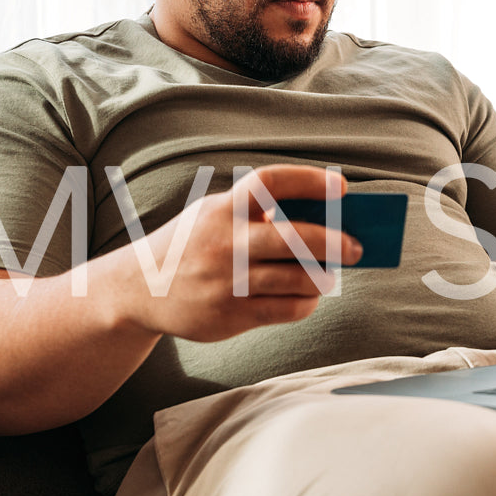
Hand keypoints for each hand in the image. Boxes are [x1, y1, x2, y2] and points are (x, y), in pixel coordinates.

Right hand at [115, 165, 362, 341]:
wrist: (139, 290)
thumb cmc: (192, 246)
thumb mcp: (213, 217)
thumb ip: (256, 217)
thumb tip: (324, 224)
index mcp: (222, 209)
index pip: (270, 184)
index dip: (309, 180)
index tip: (342, 186)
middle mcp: (224, 243)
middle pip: (293, 238)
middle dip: (333, 242)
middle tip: (357, 247)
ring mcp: (227, 281)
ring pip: (296, 279)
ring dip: (322, 277)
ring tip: (330, 274)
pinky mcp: (230, 315)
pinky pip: (286, 309)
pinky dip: (306, 303)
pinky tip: (309, 297)